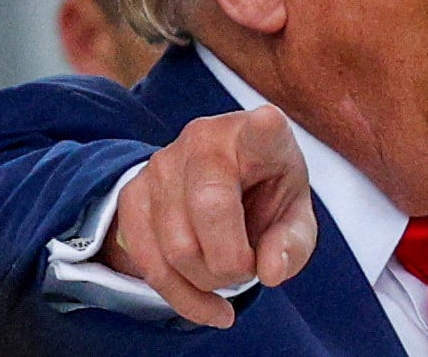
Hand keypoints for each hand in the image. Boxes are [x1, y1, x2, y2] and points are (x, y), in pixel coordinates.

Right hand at [97, 105, 316, 327]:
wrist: (220, 187)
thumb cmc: (266, 196)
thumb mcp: (294, 218)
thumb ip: (293, 243)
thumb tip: (270, 271)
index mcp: (258, 138)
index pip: (261, 131)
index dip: (264, 128)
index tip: (268, 122)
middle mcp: (206, 139)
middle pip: (211, 210)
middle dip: (232, 262)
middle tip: (248, 268)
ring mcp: (162, 163)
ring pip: (177, 246)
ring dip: (207, 281)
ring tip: (228, 274)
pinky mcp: (132, 192)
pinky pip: (147, 262)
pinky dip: (182, 297)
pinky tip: (208, 306)